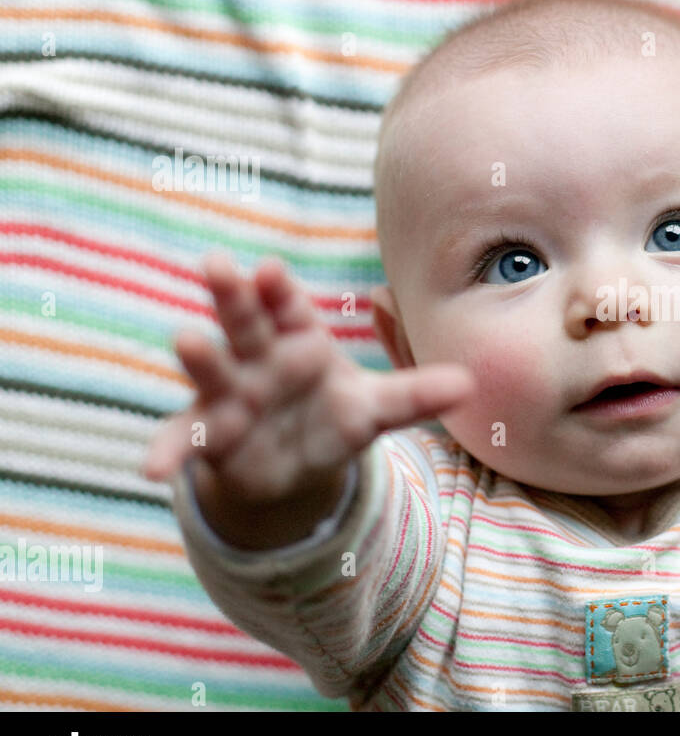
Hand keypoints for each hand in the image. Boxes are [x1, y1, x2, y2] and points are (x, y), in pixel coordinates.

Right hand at [140, 251, 473, 547]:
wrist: (295, 463)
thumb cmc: (334, 416)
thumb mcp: (377, 408)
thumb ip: (416, 395)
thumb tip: (470, 384)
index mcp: (299, 338)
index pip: (288, 307)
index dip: (278, 289)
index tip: (271, 269)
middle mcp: (259, 358)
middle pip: (246, 322)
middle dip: (233, 297)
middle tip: (216, 264)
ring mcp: (230, 394)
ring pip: (213, 370)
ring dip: (200, 357)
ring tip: (186, 340)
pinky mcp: (209, 435)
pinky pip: (185, 440)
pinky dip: (167, 453)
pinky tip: (152, 471)